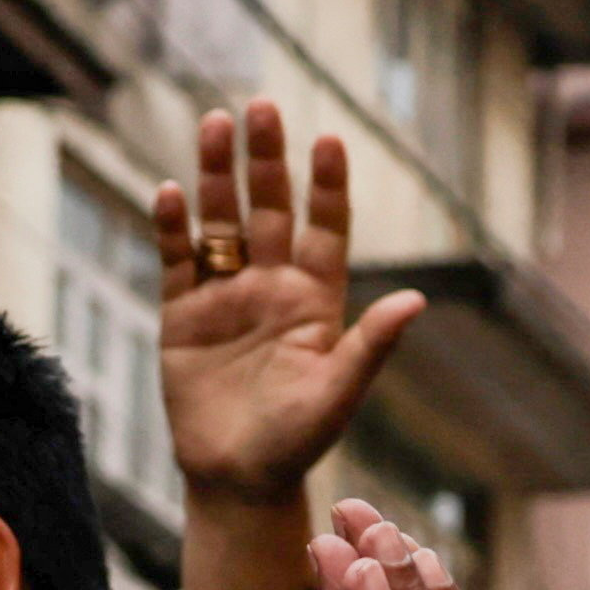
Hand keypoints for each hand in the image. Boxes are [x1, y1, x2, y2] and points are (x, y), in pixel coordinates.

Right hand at [157, 101, 424, 508]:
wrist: (237, 482)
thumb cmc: (296, 443)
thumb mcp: (339, 393)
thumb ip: (371, 344)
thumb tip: (418, 301)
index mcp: (314, 301)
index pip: (324, 228)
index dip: (327, 185)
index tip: (329, 139)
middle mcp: (270, 288)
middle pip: (268, 209)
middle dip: (265, 159)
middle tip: (260, 107)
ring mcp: (225, 297)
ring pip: (220, 222)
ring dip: (216, 176)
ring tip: (214, 124)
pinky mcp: (182, 316)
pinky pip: (177, 260)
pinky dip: (172, 227)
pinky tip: (171, 192)